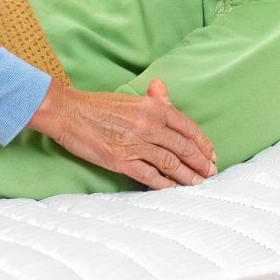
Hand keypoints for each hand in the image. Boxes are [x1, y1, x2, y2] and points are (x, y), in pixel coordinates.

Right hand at [27, 77, 217, 189]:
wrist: (68, 112)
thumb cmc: (98, 105)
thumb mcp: (130, 98)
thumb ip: (151, 99)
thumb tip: (162, 89)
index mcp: (153, 108)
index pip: (188, 127)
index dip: (203, 143)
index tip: (211, 155)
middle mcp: (149, 125)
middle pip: (184, 147)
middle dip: (201, 163)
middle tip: (210, 174)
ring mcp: (135, 144)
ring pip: (171, 164)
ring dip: (188, 176)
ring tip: (198, 184)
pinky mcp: (122, 161)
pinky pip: (150, 176)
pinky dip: (164, 184)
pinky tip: (173, 190)